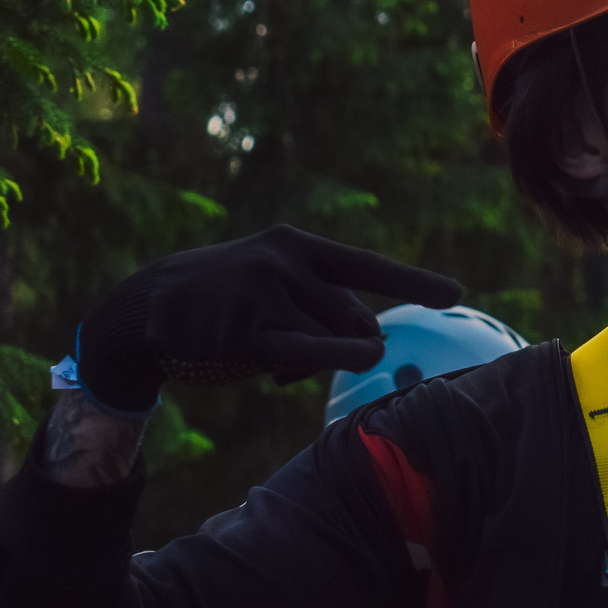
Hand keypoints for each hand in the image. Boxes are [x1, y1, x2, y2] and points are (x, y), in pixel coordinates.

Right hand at [73, 225, 462, 411]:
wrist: (151, 307)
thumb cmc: (225, 298)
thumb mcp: (274, 284)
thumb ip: (324, 305)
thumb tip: (374, 345)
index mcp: (298, 246)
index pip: (367, 266)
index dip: (414, 282)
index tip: (456, 294)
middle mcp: (286, 264)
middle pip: (354, 318)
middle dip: (343, 343)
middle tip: (297, 351)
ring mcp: (267, 294)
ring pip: (332, 341)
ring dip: (316, 361)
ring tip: (272, 355)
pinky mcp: (248, 333)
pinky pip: (309, 351)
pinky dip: (338, 356)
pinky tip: (363, 356)